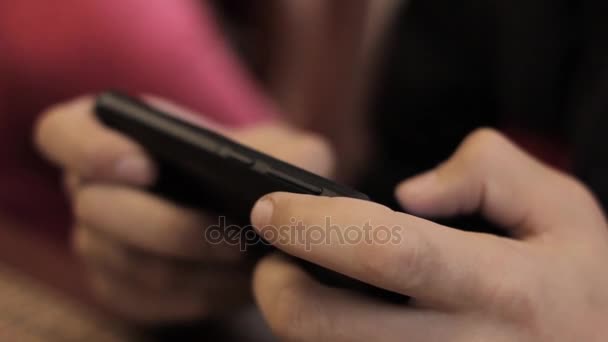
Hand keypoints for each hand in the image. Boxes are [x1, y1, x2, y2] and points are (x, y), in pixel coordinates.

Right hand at [34, 96, 333, 321]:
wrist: (251, 220)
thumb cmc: (255, 172)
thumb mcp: (283, 150)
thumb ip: (295, 153)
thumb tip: (295, 183)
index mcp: (113, 136)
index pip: (63, 133)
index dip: (90, 148)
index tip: (143, 165)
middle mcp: (93, 189)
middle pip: (99, 210)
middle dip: (171, 228)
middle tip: (234, 238)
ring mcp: (100, 243)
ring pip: (130, 263)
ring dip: (194, 268)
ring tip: (250, 263)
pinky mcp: (121, 287)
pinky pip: (149, 300)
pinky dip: (198, 295)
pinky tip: (237, 285)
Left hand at [251, 128, 607, 340]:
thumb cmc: (580, 286)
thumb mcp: (562, 208)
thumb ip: (487, 173)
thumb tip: (410, 194)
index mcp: (502, 288)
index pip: (386, 252)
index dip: (314, 227)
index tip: (269, 208)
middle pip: (329, 330)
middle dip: (278, 291)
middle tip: (273, 260)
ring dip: (297, 325)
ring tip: (306, 288)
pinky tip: (340, 322)